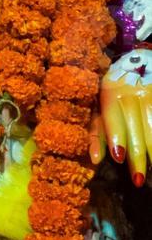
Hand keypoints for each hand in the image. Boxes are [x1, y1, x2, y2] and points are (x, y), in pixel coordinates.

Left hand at [93, 50, 151, 185]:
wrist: (139, 59)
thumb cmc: (113, 88)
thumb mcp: (99, 103)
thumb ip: (96, 129)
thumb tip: (94, 159)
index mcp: (109, 92)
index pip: (112, 117)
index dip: (115, 137)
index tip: (118, 158)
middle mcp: (131, 91)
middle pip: (135, 128)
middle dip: (137, 156)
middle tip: (139, 180)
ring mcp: (150, 92)